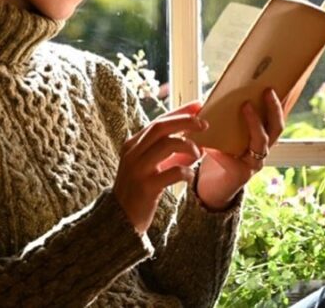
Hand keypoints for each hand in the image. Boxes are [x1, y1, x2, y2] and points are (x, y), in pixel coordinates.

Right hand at [113, 102, 205, 233]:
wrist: (120, 219)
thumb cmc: (137, 189)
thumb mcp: (146, 165)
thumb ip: (163, 151)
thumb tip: (190, 137)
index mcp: (132, 145)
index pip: (158, 121)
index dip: (179, 112)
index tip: (199, 105)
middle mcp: (132, 153)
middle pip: (161, 127)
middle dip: (185, 122)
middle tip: (205, 124)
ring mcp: (138, 169)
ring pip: (167, 145)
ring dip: (188, 146)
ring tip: (199, 153)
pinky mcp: (146, 187)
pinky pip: (172, 172)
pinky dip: (185, 171)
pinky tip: (189, 176)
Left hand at [196, 88, 284, 209]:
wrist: (210, 187)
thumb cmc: (219, 156)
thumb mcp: (225, 134)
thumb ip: (226, 118)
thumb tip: (218, 93)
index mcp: (261, 139)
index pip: (276, 119)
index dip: (281, 105)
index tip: (280, 86)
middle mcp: (263, 151)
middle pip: (276, 128)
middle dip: (273, 108)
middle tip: (266, 91)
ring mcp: (254, 164)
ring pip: (262, 141)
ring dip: (254, 122)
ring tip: (245, 107)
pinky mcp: (241, 175)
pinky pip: (233, 161)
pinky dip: (220, 152)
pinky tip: (210, 145)